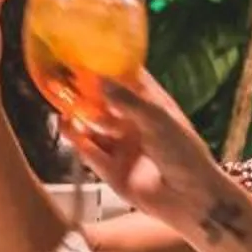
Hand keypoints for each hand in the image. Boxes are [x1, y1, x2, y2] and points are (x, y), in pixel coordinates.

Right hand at [68, 71, 246, 242]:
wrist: (191, 199)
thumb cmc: (185, 154)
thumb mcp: (157, 119)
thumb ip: (127, 100)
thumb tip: (98, 78)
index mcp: (152, 106)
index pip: (128, 79)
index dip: (109, 66)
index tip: (87, 52)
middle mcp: (135, 125)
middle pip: (104, 103)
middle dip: (84, 92)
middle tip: (63, 76)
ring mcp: (123, 148)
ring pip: (93, 128)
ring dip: (77, 115)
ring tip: (60, 100)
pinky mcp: (112, 172)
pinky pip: (90, 152)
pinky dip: (77, 139)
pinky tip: (66, 125)